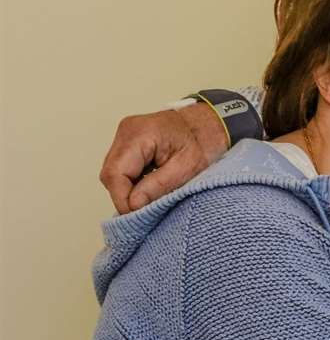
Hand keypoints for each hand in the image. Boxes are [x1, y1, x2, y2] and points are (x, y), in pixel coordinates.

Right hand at [100, 102, 229, 213]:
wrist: (209, 123)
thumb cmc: (204, 140)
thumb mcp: (188, 167)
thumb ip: (159, 186)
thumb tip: (133, 205)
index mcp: (140, 134)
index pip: (115, 173)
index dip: (122, 199)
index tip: (136, 216)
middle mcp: (126, 132)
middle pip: (111, 174)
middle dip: (124, 196)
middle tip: (145, 211)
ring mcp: (124, 135)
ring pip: (113, 172)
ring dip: (128, 190)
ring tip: (151, 197)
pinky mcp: (128, 142)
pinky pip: (121, 168)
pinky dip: (132, 182)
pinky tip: (149, 186)